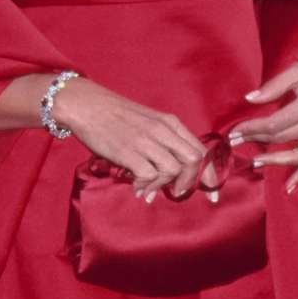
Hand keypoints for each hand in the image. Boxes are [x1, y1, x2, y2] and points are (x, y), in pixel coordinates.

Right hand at [53, 78, 208, 201]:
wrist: (86, 105)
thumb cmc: (115, 116)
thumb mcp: (148, 122)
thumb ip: (164, 142)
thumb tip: (174, 172)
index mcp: (170, 123)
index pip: (200, 149)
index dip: (210, 174)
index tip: (212, 192)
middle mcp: (162, 130)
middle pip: (193, 160)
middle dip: (190, 182)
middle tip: (177, 193)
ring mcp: (145, 140)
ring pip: (173, 169)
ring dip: (163, 185)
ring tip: (149, 190)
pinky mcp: (128, 151)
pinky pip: (149, 175)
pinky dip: (145, 186)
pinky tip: (137, 188)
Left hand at [228, 43, 297, 192]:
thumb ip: (274, 86)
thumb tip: (250, 100)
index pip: (274, 124)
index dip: (252, 129)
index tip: (236, 131)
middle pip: (281, 138)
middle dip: (255, 140)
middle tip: (235, 141)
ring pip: (296, 155)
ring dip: (273, 161)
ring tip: (255, 161)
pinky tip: (288, 186)